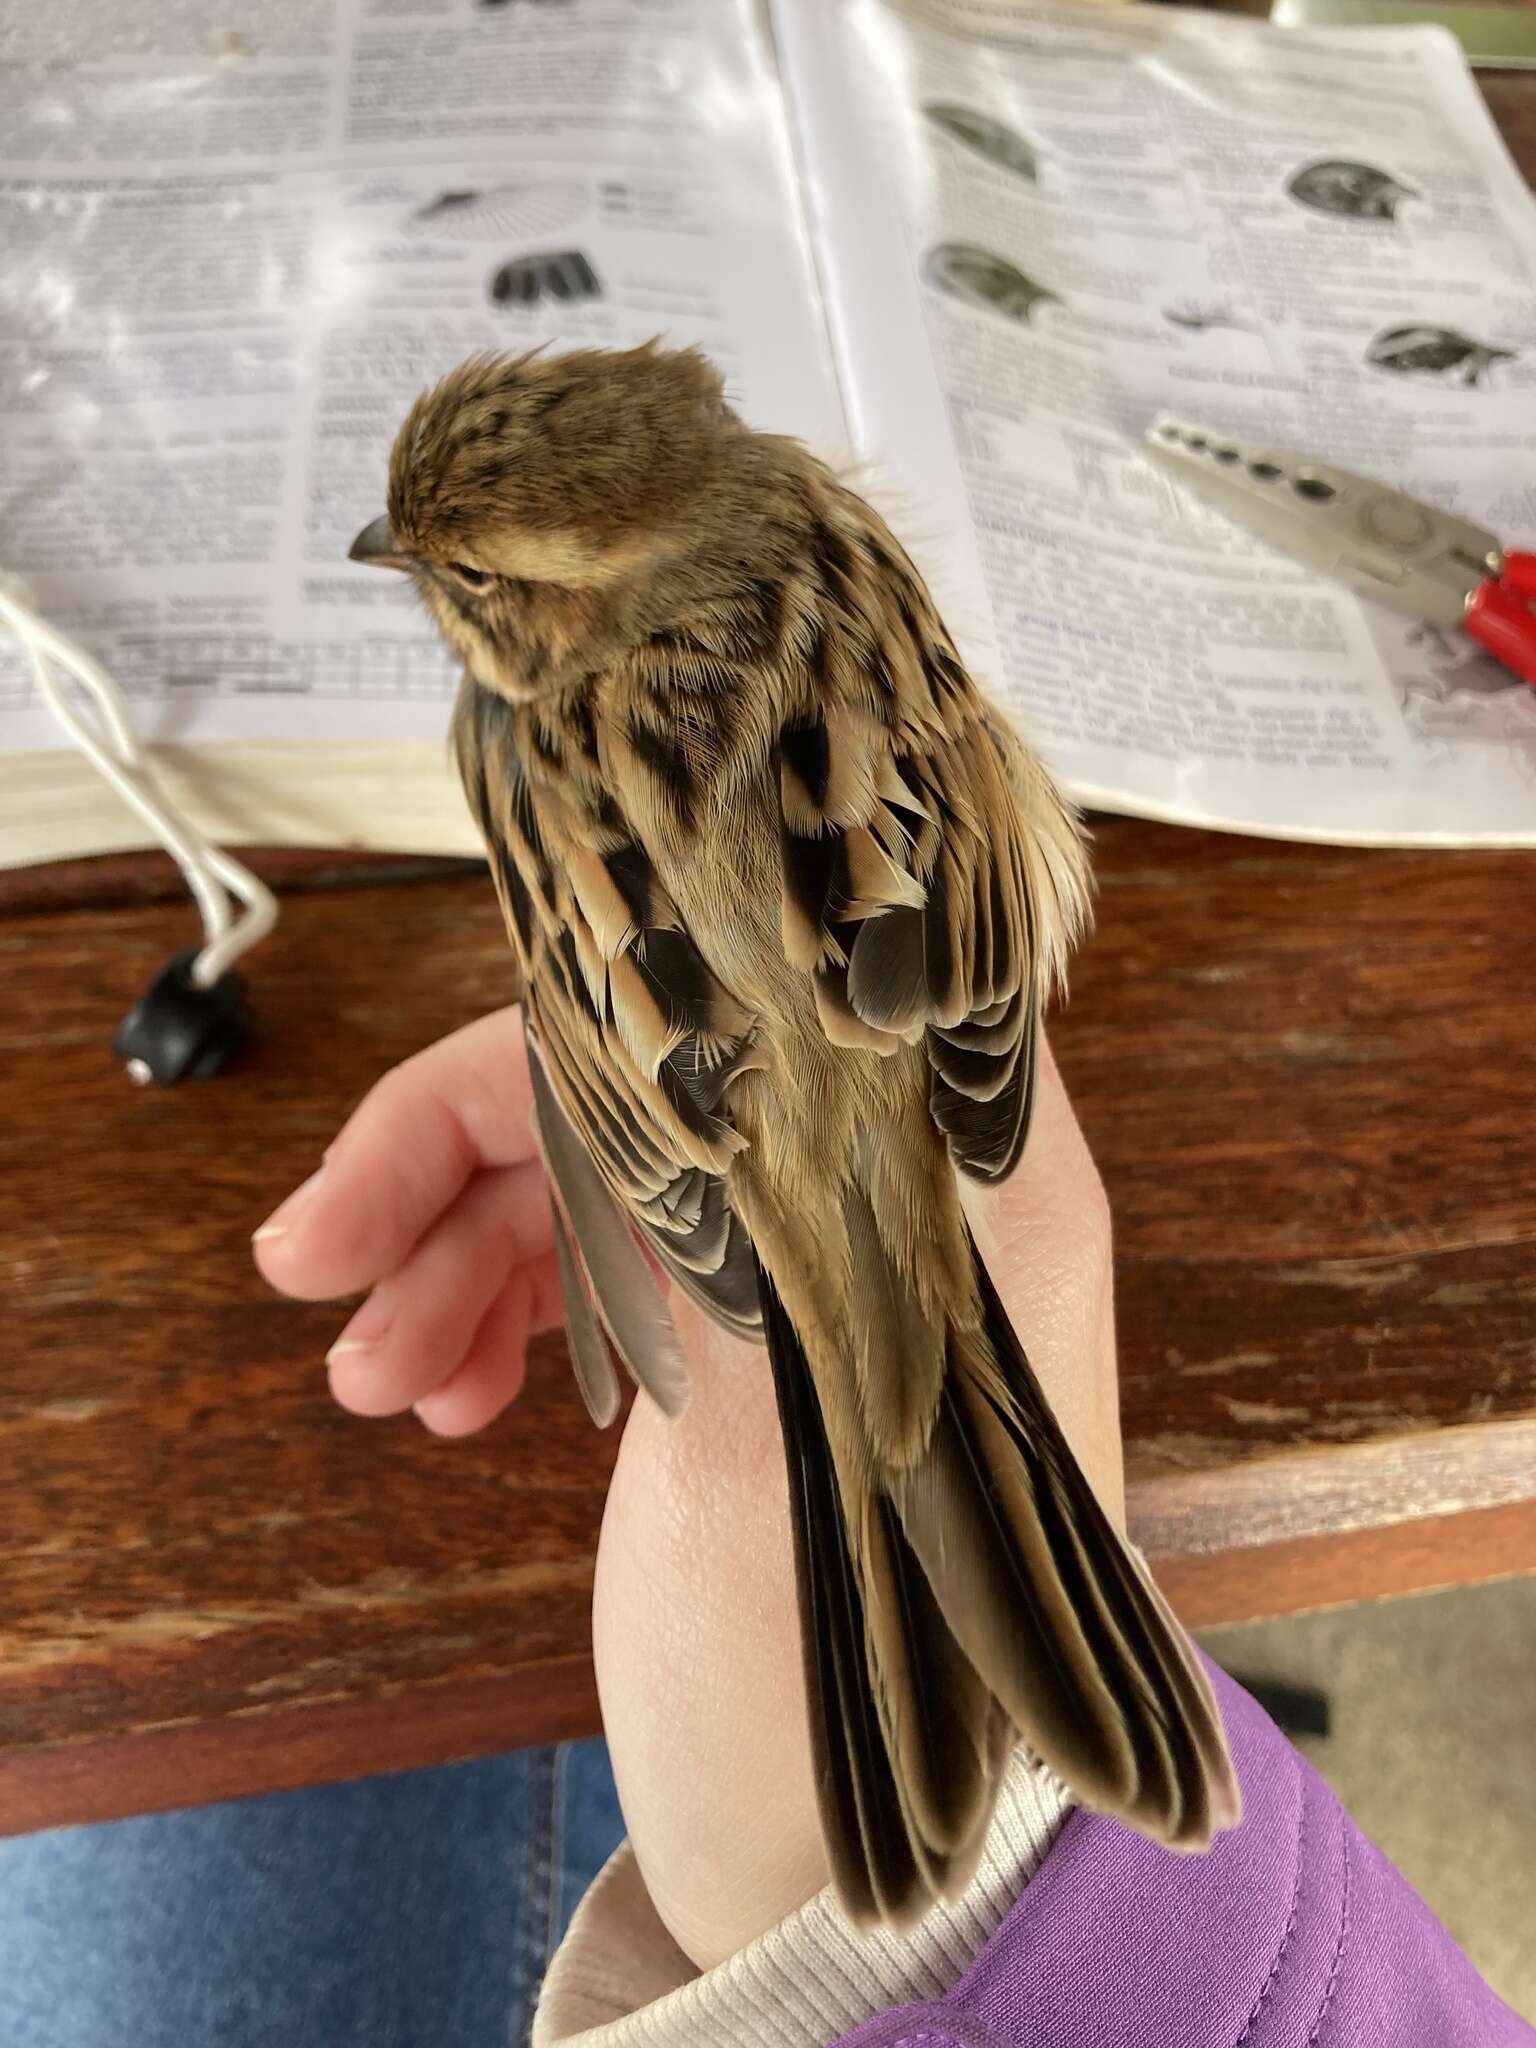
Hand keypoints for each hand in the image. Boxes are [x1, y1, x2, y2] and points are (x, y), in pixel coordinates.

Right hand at [254, 1009, 1121, 1971]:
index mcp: (965, 1187)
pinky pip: (594, 1265)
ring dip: (454, 1250)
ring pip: (597, 1179)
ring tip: (373, 1374)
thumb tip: (647, 1042)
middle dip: (461, 1163)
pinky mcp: (739, 1343)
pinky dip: (495, 1304)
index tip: (434, 1116)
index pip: (758, 1008)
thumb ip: (720, 1232)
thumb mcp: (773, 1454)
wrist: (829, 1877)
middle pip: (648, 1089)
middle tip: (318, 1259)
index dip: (583, 1036)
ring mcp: (811, 1273)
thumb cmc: (841, 1693)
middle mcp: (894, 1201)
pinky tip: (441, 1388)